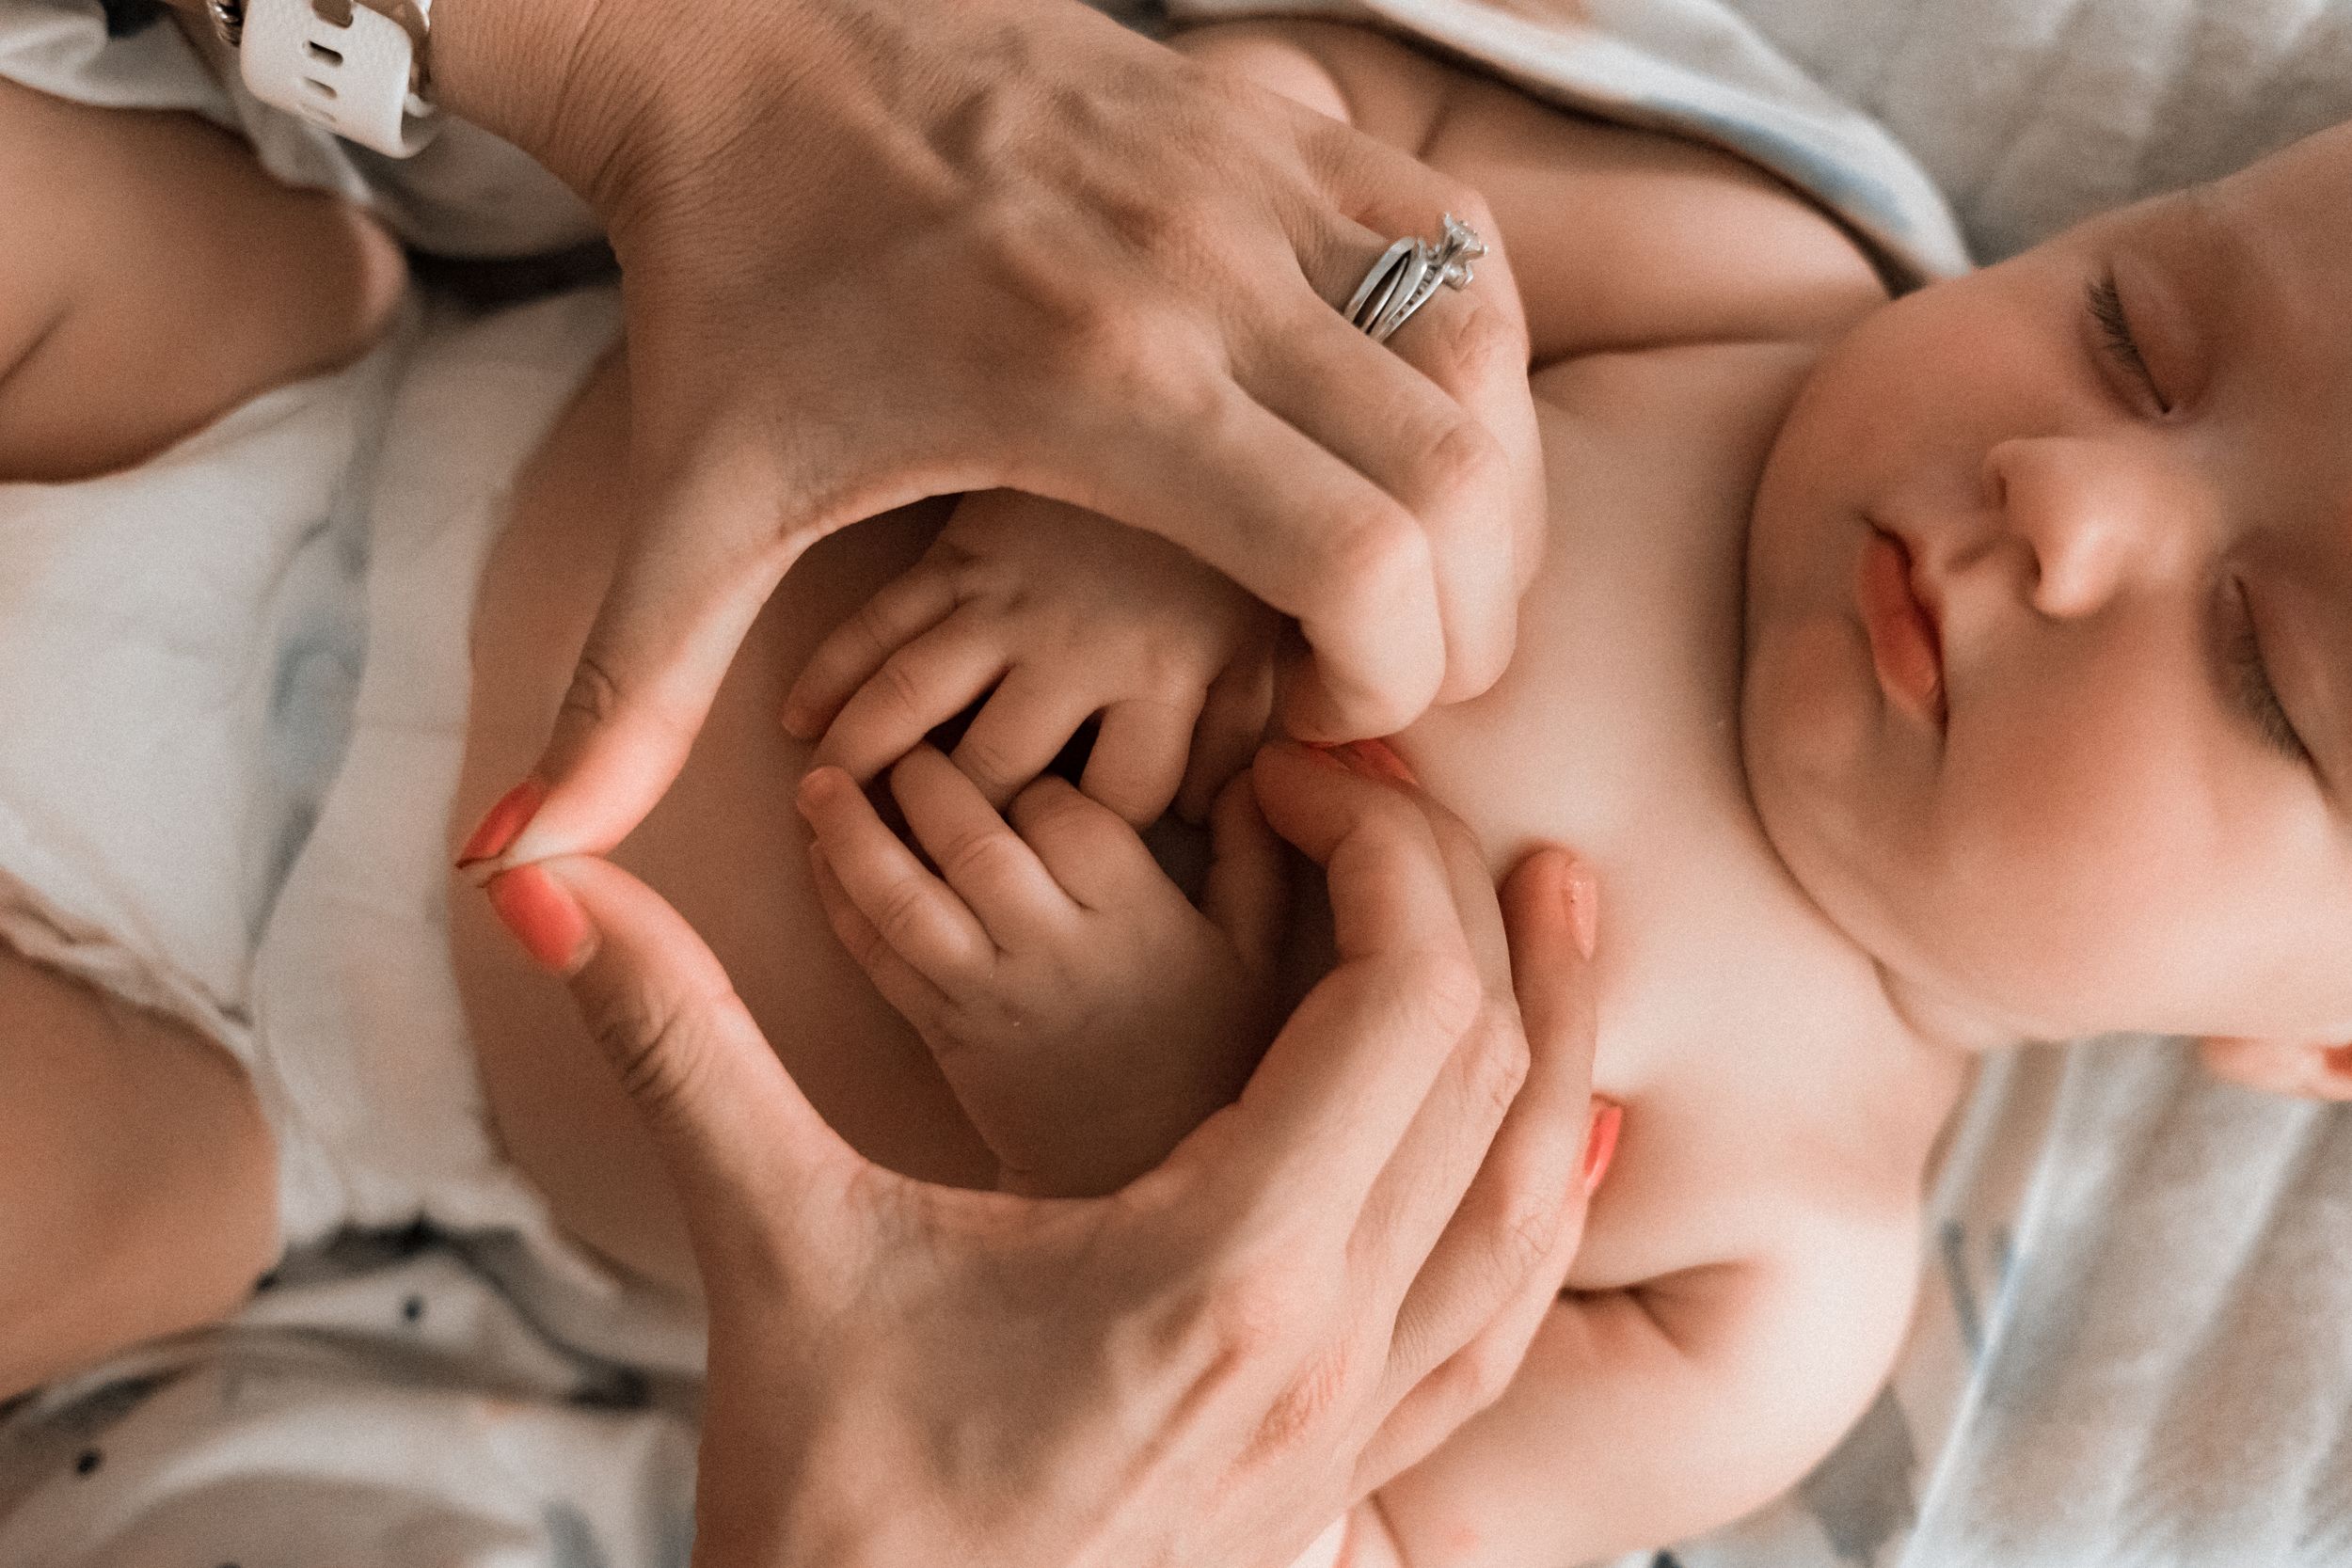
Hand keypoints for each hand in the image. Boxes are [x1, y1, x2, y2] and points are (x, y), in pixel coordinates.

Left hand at [432, 0, 1545, 870]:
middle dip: (1465, 615)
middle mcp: (1202, 265)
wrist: (736, 54)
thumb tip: (524, 872)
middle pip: (1460, 472)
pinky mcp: (1268, 115)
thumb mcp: (687, 511)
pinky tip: (1394, 429)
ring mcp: (1249, 172)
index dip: (1398, 679)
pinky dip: (1464, 361)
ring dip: (1482, 487)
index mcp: (1089, 381)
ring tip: (1405, 564)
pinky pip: (1453, 246)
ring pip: (1482, 351)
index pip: (1367, 552)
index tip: (1330, 722)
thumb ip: (627, 705)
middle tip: (1388, 672)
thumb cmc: (734, 293)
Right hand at [478, 742, 1598, 1567]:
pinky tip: (1555, 1135)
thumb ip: (678, 1042)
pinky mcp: (1345, 1476)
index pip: (1401, 1005)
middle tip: (1380, 798)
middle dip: (1460, 903)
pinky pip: (1505, 1316)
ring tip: (1553, 904)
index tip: (1290, 775)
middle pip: (1485, 1071)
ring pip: (1532, 1196)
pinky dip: (1541, 1193)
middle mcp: (1330, 1352)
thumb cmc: (830, 1504)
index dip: (1375, 852)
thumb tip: (541, 876)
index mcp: (1225, 1271)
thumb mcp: (771, 1249)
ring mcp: (1355, 1429)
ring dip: (1554, 1034)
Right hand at [785, 489, 1280, 825]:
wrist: (1185, 395)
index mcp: (1168, 673)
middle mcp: (1081, 645)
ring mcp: (1010, 594)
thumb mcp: (1260, 633)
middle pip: (1000, 770)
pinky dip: (830, 670)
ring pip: (914, 697)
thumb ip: (1236, 726)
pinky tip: (795, 721)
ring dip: (861, 759)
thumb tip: (1199, 811)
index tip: (1052, 860)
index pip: (1118, 803)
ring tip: (824, 810)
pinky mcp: (961, 547)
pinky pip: (878, 618)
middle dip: (954, 827)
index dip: (1088, 842)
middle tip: (909, 864)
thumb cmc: (1226, 539)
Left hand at [797, 748, 1289, 1196]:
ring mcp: (990, 992)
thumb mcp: (1255, 952)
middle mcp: (1056, 948)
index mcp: (1135, 915)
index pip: (1064, 811)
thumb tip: (1258, 766)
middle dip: (925, 777)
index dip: (1028, 770)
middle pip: (974, 841)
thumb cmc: (1207, 1052)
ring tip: (817, 784)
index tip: (1018, 747)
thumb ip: (1254, 854)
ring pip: (906, 899)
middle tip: (898, 734)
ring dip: (853, 836)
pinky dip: (839, 904)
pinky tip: (818, 857)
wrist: (1139, 1172)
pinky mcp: (942, 1031)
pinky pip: (877, 958)